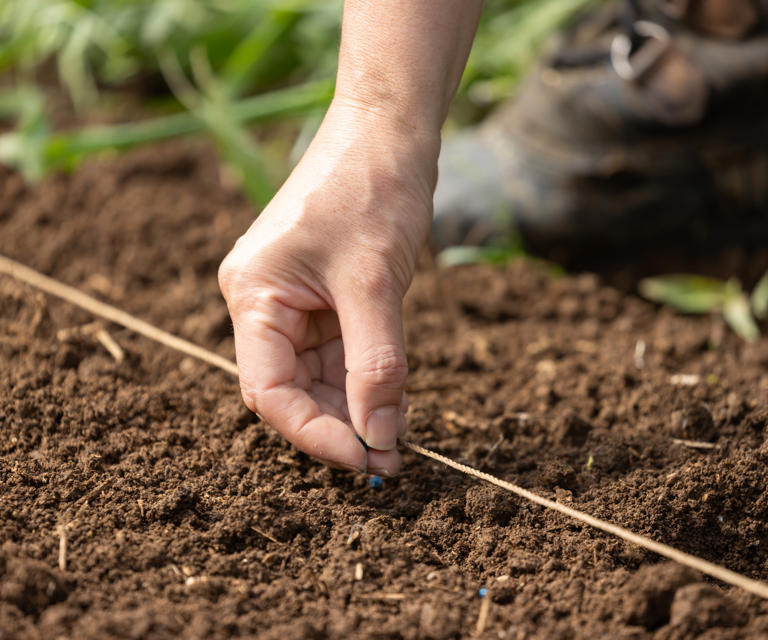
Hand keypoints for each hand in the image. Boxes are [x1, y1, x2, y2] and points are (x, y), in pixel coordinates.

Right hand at [218, 103, 438, 474]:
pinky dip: (366, 379)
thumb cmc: (373, 189)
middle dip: (341, 425)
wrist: (388, 127)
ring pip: (318, 377)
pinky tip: (396, 401)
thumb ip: (376, 367)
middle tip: (391, 459)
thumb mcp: (375, 284)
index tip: (366, 458)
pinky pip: (339, 353)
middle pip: (292, 390)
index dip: (315, 434)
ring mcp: (293, 301)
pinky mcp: (323, 296)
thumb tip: (381, 441)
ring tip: (399, 438)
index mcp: (252, 295)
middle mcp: (263, 303)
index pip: (268, 391)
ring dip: (357, 408)